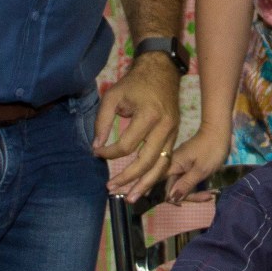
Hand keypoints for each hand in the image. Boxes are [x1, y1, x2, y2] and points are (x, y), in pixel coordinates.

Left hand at [93, 54, 180, 202]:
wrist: (163, 72)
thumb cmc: (135, 83)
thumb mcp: (113, 96)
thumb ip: (102, 122)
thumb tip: (96, 147)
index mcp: (149, 116)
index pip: (128, 145)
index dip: (109, 152)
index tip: (97, 152)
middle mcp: (165, 128)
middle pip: (147, 162)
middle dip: (129, 178)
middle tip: (112, 189)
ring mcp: (173, 134)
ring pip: (161, 166)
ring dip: (145, 184)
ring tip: (131, 198)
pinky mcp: (175, 138)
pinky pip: (166, 162)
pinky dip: (154, 175)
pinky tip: (143, 184)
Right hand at [165, 123, 231, 202]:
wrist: (219, 131)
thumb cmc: (211, 150)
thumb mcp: (201, 170)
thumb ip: (185, 184)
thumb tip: (170, 198)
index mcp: (171, 165)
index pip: (164, 187)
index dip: (172, 197)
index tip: (184, 203)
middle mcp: (172, 165)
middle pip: (173, 187)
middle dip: (189, 196)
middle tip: (207, 197)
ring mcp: (179, 165)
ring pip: (181, 185)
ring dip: (195, 192)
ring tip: (210, 195)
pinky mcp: (186, 165)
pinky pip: (186, 180)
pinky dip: (196, 186)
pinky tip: (208, 190)